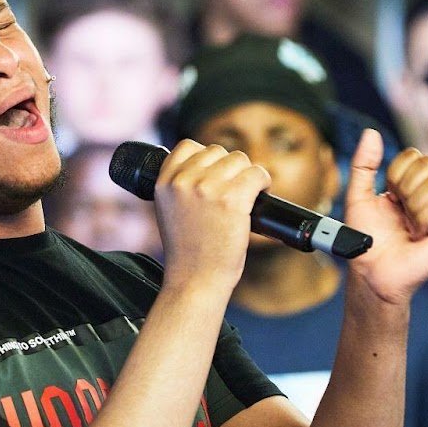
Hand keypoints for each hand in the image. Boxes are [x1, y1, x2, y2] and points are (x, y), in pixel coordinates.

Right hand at [152, 141, 270, 294]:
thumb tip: (208, 166)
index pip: (187, 146)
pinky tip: (260, 193)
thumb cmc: (187, 252)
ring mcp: (207, 188)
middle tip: (232, 191)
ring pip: (239, 159)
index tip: (215, 173)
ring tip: (246, 195)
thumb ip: (179, 187)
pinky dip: (263, 181)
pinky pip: (256, 173)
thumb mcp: (168, 211)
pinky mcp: (232, 199)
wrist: (195, 280)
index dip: (206, 157)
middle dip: (228, 168)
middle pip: (217, 151)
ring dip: (247, 174)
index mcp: (164, 183)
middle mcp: (184, 181)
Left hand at [343, 132, 427, 305]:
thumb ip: (363, 164)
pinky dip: (424, 217)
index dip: (397, 172)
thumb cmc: (365, 240)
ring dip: (413, 204)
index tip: (389, 195)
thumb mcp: (358, 196)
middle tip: (399, 210)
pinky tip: (417, 232)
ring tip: (407, 223)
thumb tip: (371, 133)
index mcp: (412, 186)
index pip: (417, 156)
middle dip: (405, 186)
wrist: (370, 271)